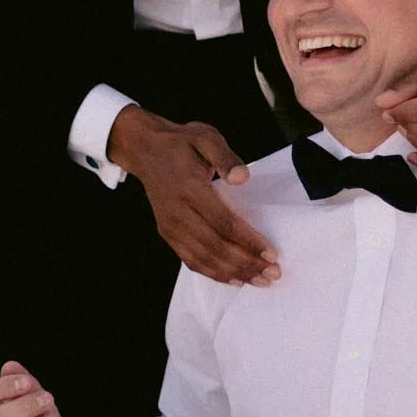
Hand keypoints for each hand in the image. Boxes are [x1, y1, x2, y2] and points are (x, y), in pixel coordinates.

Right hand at [106, 107, 277, 286]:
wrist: (144, 149)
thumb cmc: (180, 143)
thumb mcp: (205, 136)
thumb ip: (225, 156)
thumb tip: (242, 178)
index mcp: (190, 189)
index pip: (224, 223)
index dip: (248, 241)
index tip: (271, 254)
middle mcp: (177, 212)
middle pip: (215, 246)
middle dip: (246, 263)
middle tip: (272, 274)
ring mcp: (170, 226)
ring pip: (203, 258)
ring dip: (233, 273)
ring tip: (259, 280)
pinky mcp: (166, 233)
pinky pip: (190, 259)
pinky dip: (212, 273)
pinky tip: (233, 278)